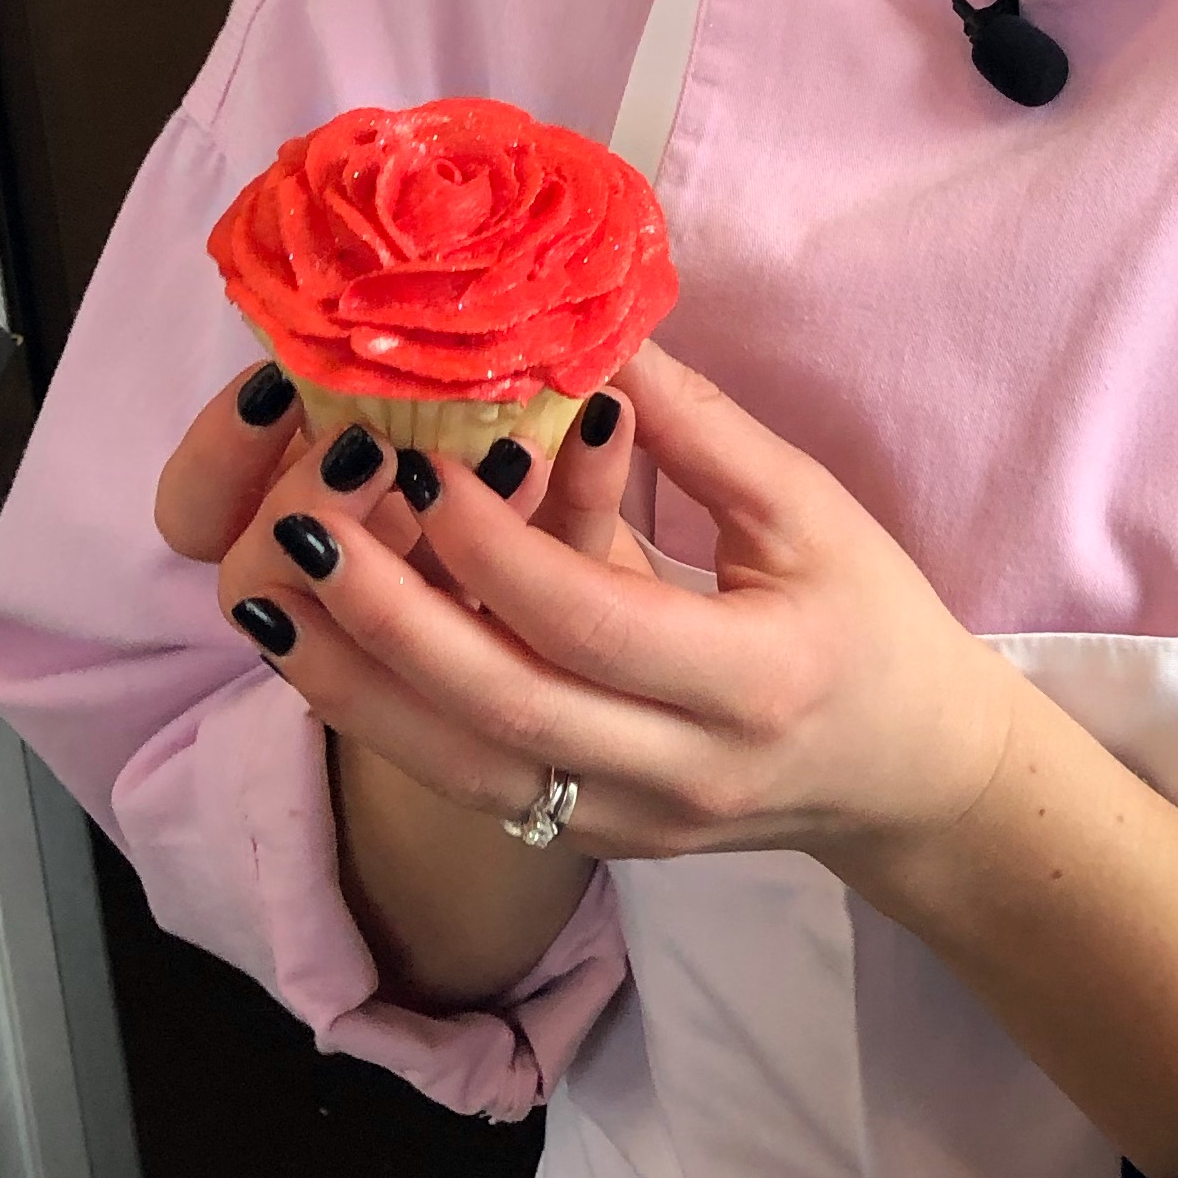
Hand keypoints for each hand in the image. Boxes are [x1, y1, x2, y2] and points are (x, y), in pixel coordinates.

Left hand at [156, 355, 1177, 1171]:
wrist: (909, 778)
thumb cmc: (873, 623)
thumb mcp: (811, 513)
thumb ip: (702, 432)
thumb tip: (589, 335)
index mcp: (752, 683)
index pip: (591, 621)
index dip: (494, 545)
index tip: (422, 460)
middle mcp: (680, 773)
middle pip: (501, 710)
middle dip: (387, 615)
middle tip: (306, 521)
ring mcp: (628, 823)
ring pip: (459, 770)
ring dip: (351, 684)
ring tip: (268, 593)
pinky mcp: (591, 842)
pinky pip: (471, 785)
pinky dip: (389, 719)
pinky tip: (324, 650)